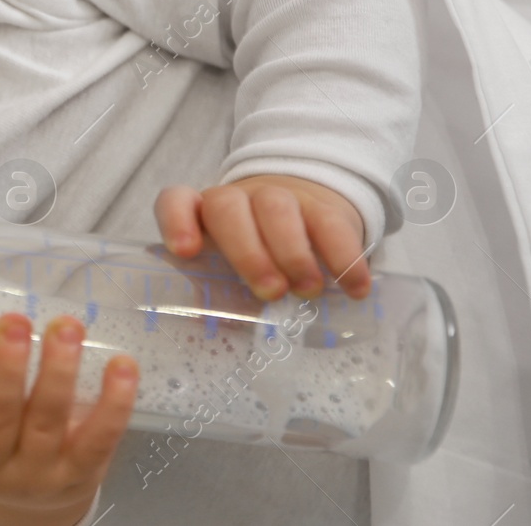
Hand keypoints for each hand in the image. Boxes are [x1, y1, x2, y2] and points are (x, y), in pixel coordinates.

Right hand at [0, 312, 138, 525]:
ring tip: (66, 328)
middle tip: (16, 323)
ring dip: (58, 371)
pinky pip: (98, 440)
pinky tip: (121, 367)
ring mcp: (36, 475)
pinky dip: (113, 403)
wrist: (24, 499)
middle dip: (8, 368)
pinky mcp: (79, 474)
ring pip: (47, 422)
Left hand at [156, 175, 370, 299]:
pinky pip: (330, 222)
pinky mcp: (321, 205)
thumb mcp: (232, 282)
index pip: (176, 201)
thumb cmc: (257, 263)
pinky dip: (344, 257)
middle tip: (270, 291)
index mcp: (202, 217)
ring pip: (276, 207)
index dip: (176, 221)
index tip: (186, 252)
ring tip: (308, 292)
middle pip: (227, 207)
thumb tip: (208, 332)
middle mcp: (235, 200)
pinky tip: (354, 289)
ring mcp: (278, 197)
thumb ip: (219, 300)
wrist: (308, 226)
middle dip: (246, 251)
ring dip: (292, 253)